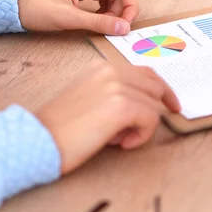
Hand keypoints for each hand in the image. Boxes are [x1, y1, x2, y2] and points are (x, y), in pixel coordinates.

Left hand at [18, 0, 137, 35]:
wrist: (13, 4)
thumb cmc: (37, 8)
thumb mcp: (70, 18)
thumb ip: (99, 23)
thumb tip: (123, 29)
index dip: (130, 6)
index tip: (126, 24)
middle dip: (121, 10)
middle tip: (113, 28)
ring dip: (112, 11)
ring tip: (102, 26)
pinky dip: (103, 10)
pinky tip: (96, 20)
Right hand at [36, 62, 180, 173]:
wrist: (39, 138)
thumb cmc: (60, 127)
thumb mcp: (87, 98)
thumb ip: (113, 93)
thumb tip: (145, 105)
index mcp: (102, 67)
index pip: (145, 72)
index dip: (162, 90)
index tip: (172, 105)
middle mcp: (111, 71)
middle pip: (155, 87)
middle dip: (153, 111)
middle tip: (138, 133)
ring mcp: (117, 86)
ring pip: (153, 106)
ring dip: (141, 128)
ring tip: (116, 140)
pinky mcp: (121, 106)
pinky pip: (151, 120)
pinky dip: (141, 136)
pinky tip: (121, 144)